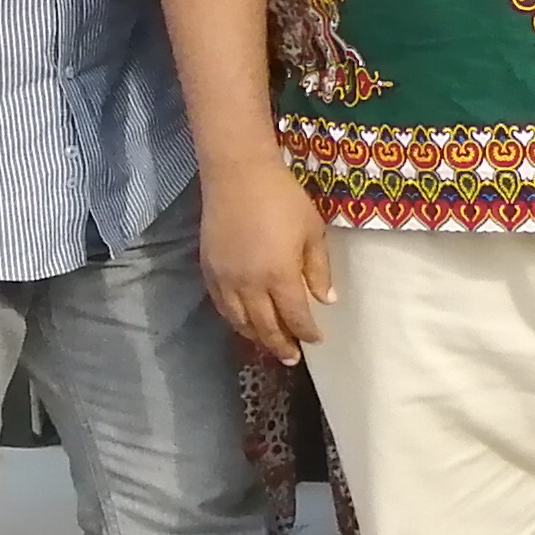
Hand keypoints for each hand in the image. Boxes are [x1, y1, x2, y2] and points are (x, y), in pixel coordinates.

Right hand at [198, 159, 332, 365]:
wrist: (238, 176)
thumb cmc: (283, 199)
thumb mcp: (312, 232)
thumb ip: (319, 269)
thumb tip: (326, 300)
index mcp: (279, 275)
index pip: (295, 316)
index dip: (306, 332)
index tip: (316, 341)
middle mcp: (249, 285)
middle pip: (265, 326)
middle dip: (281, 344)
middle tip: (292, 357)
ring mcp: (225, 279)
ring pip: (240, 321)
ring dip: (256, 337)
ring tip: (270, 346)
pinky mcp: (208, 270)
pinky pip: (222, 306)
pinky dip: (235, 320)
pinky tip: (245, 323)